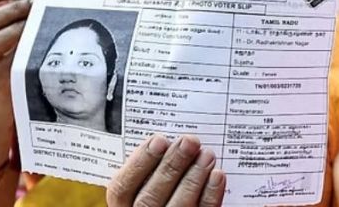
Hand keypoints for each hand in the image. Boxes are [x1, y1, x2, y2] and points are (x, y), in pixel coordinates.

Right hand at [107, 135, 224, 206]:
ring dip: (193, 178)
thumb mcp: (141, 185)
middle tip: (189, 141)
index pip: (122, 187)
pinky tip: (217, 175)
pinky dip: (210, 195)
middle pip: (150, 198)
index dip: (140, 162)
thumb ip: (147, 172)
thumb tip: (168, 143)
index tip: (159, 140)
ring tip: (206, 155)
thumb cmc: (159, 194)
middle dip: (171, 166)